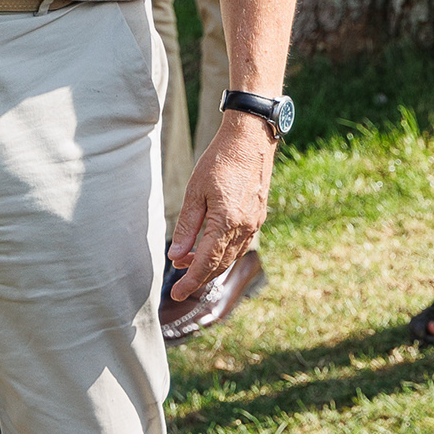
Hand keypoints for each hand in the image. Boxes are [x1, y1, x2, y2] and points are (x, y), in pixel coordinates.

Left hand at [166, 110, 273, 301]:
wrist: (250, 139)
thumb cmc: (219, 161)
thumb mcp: (195, 192)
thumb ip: (186, 227)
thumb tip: (176, 256)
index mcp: (227, 222)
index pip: (206, 263)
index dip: (190, 281)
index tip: (176, 294)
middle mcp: (245, 228)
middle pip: (219, 265)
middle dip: (199, 277)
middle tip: (179, 283)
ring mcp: (254, 223)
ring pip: (231, 256)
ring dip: (210, 264)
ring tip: (187, 262)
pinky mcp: (258, 216)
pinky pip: (240, 244)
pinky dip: (223, 252)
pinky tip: (209, 246)